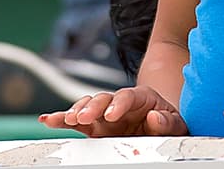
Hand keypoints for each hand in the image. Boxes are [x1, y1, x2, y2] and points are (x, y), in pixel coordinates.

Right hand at [38, 86, 188, 136]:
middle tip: (84, 116)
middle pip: (103, 99)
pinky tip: (46, 119)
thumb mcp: (176, 123)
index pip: (127, 96)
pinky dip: (60, 119)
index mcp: (140, 98)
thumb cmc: (169, 123)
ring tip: (67, 119)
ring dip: (76, 111)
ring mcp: (104, 113)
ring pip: (87, 107)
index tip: (112, 115)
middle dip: (92, 107)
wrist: (161, 125)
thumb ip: (168, 121)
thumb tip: (154, 117)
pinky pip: (76, 121)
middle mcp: (118, 103)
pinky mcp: (95, 125)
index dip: (118, 104)